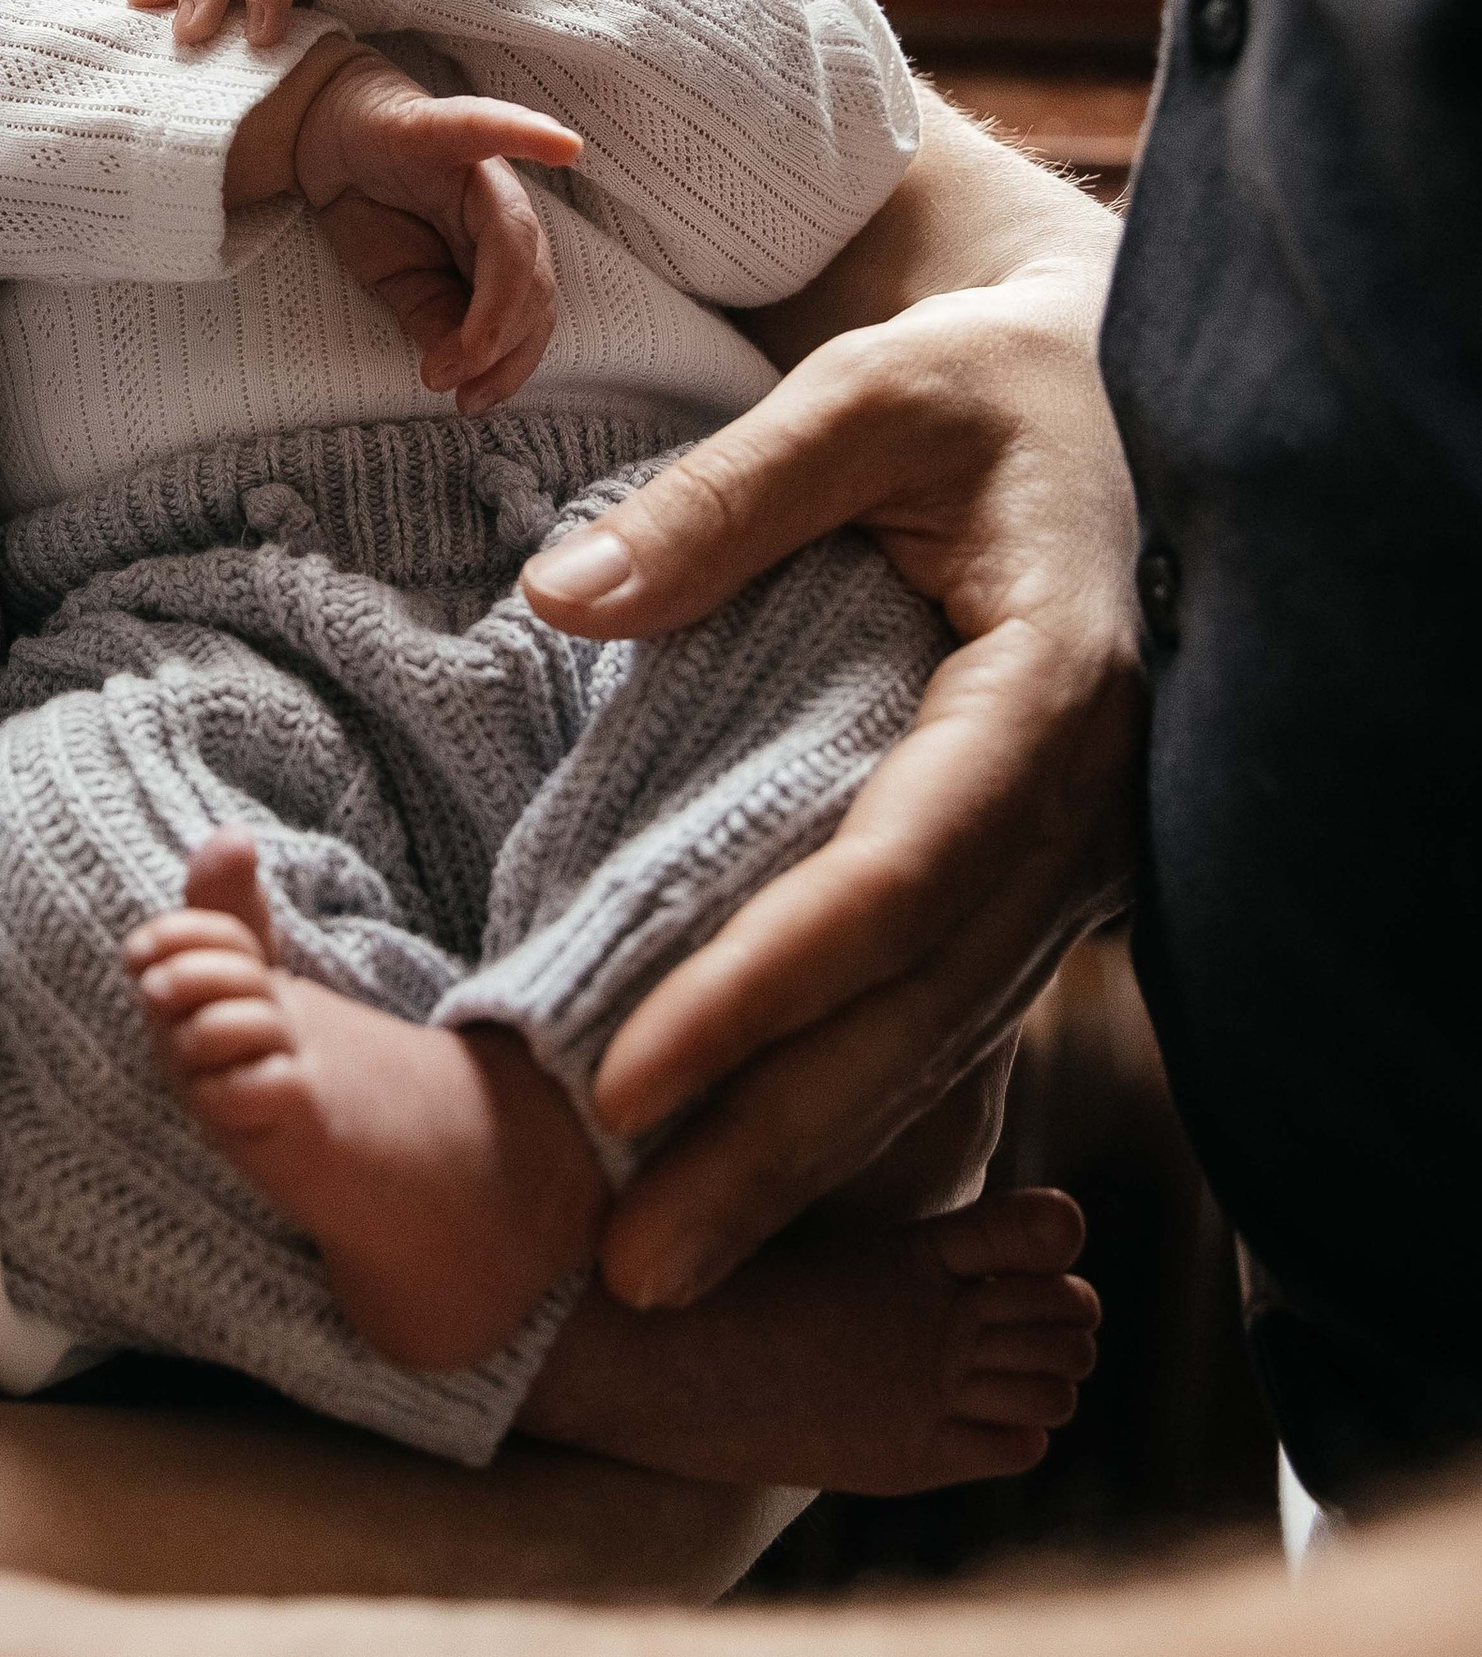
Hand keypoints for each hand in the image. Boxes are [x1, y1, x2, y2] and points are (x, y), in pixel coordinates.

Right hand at [296, 49, 577, 414]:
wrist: (322, 137)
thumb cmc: (373, 209)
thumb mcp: (400, 286)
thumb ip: (437, 323)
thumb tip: (458, 377)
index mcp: (499, 250)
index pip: (529, 312)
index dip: (512, 363)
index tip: (473, 402)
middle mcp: (502, 208)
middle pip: (533, 281)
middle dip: (503, 343)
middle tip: (459, 385)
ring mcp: (477, 168)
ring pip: (515, 236)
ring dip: (496, 306)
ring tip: (455, 359)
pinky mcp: (439, 129)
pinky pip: (485, 131)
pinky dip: (525, 134)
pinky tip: (562, 145)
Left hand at [522, 254, 1143, 1308]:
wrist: (1092, 405)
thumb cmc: (975, 386)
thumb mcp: (862, 393)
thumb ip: (722, 499)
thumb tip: (564, 593)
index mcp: (1052, 691)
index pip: (896, 879)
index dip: (762, 993)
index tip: (626, 1082)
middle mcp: (1081, 805)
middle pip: (917, 1012)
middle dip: (774, 1151)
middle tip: (634, 1270)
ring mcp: (1070, 861)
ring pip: (934, 1043)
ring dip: (803, 1165)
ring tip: (661, 1270)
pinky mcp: (1030, 883)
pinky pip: (936, 1015)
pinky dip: (840, 1105)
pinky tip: (742, 1188)